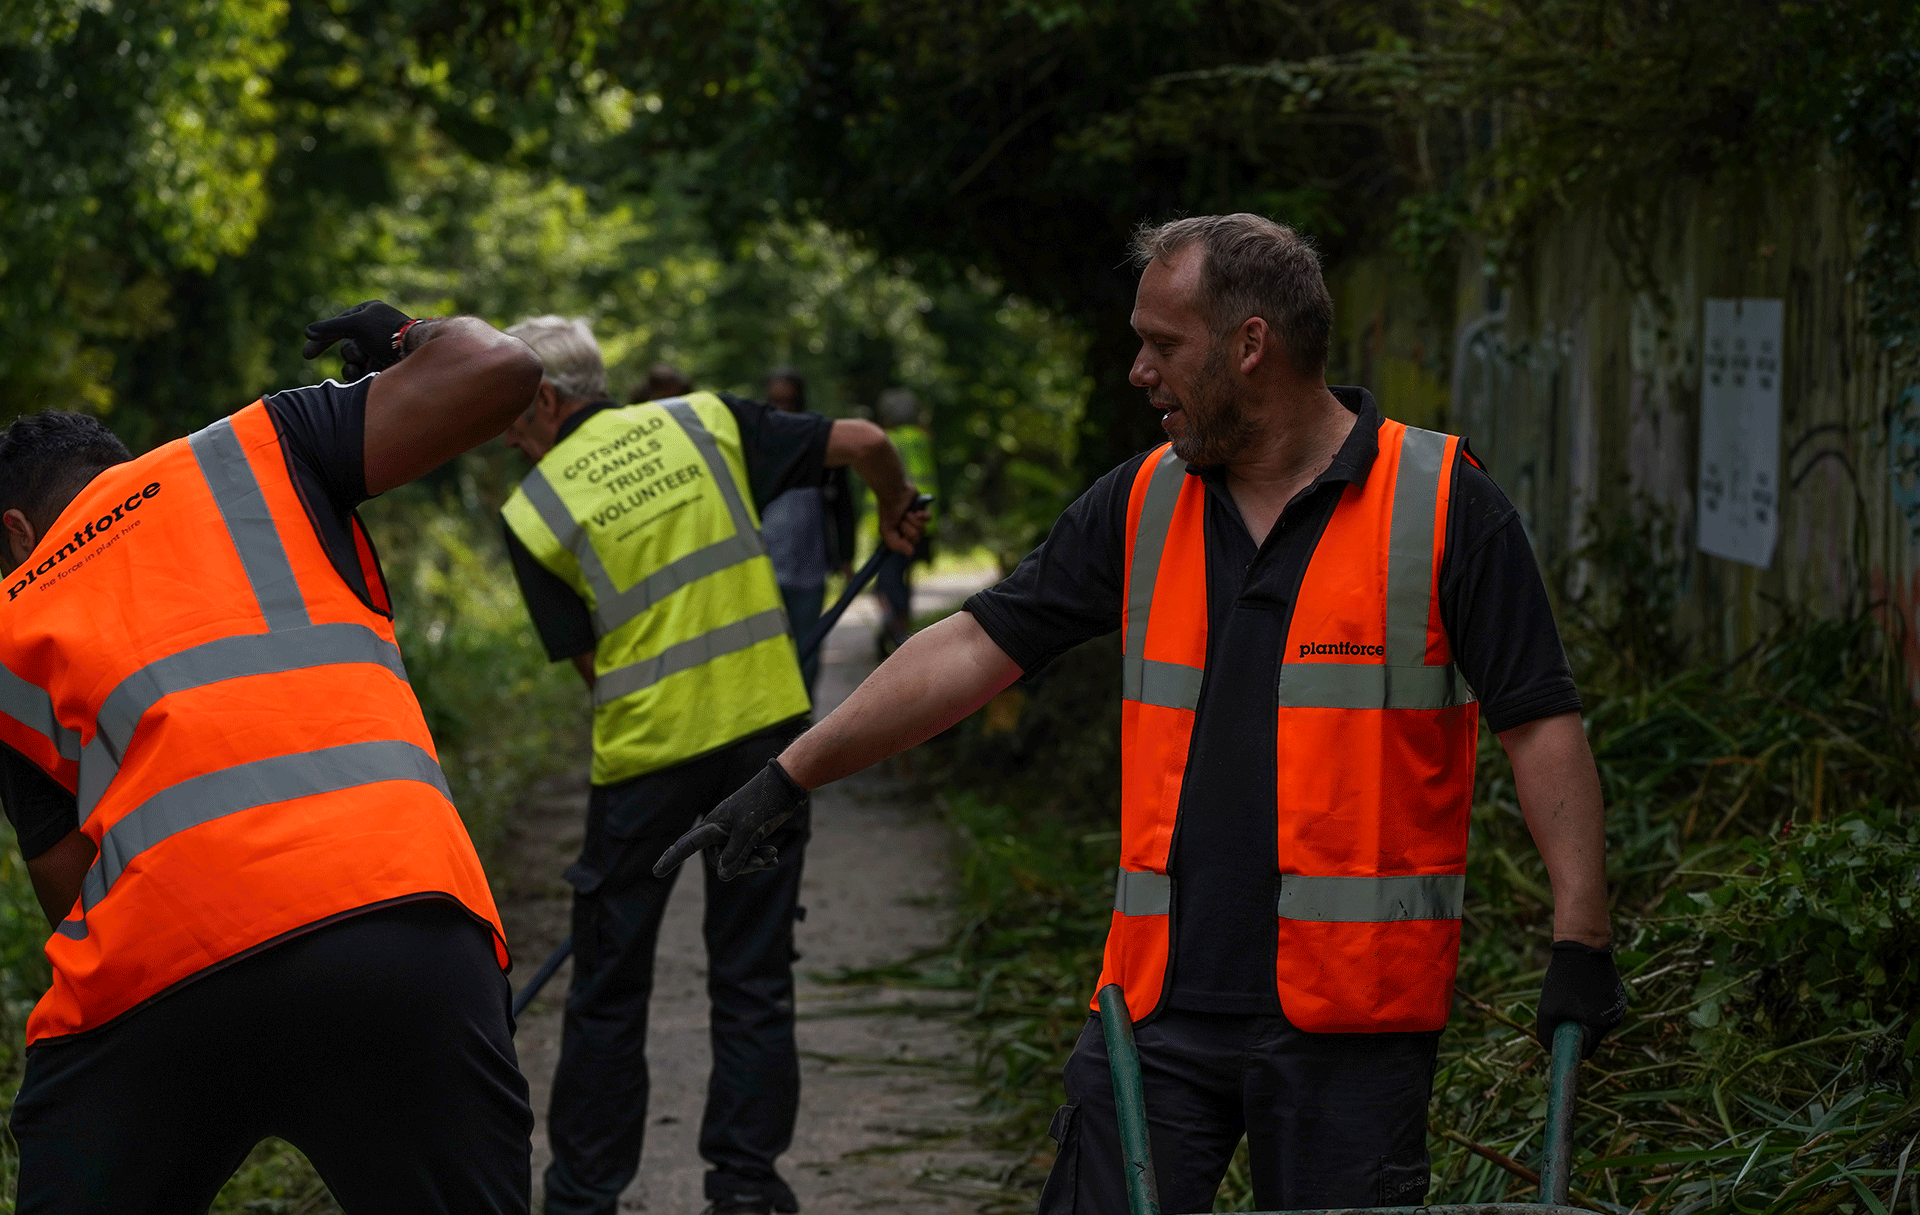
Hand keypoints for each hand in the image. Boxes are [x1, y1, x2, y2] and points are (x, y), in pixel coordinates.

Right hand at [302, 300, 415, 381]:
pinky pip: (363, 371)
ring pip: (352, 360)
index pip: (338, 324)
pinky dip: (359, 375)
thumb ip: (330, 328)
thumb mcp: (357, 325)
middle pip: (345, 343)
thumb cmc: (388, 334)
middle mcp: (373, 329)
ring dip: (352, 364)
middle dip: (347, 352)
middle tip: (345, 360)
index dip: (321, 339)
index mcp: (368, 312)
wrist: (416, 352)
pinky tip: (364, 376)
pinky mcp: (384, 365)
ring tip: (363, 365)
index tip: (307, 355)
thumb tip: (307, 331)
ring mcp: (378, 348)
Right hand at [653, 759, 809, 880]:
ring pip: (736, 860)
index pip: (687, 845)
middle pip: (720, 860)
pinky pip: (748, 854)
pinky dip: (760, 857)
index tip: (656, 872)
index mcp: (713, 825)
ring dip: (754, 861)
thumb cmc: (763, 803)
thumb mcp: (748, 831)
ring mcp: (734, 832)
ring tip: (773, 854)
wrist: (784, 787)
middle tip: (763, 860)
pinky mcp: (748, 834)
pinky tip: (774, 858)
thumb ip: (735, 854)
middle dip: (742, 865)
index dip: (671, 859)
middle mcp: (719, 830)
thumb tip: (723, 876)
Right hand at [875, 487, 929, 555]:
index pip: (909, 547)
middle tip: (901, 519)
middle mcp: (907, 530)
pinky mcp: (922, 512)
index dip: (906, 540)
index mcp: (899, 536)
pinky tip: (916, 511)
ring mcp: (915, 521)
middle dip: (908, 527)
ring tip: (906, 513)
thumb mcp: (886, 530)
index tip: (899, 531)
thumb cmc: (889, 510)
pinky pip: (929, 519)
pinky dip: (923, 515)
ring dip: (913, 520)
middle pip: (917, 537)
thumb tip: (911, 553)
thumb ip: (895, 545)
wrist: (895, 492)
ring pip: (923, 528)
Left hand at [1537, 940, 1627, 1057]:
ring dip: (1581, 1013)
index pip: (1586, 1051)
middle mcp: (1616, 1018)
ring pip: (1595, 1020)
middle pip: (1590, 1035)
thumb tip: (1550, 1049)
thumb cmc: (1564, 978)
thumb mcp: (1548, 1009)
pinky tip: (1581, 984)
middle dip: (1574, 1026)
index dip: (1570, 1047)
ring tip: (1571, 992)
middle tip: (1561, 1007)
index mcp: (1602, 1026)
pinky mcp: (1618, 993)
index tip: (1559, 1036)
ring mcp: (1620, 1005)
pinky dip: (1588, 1002)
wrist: (1582, 946)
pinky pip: (1600, 1007)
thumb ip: (1547, 1034)